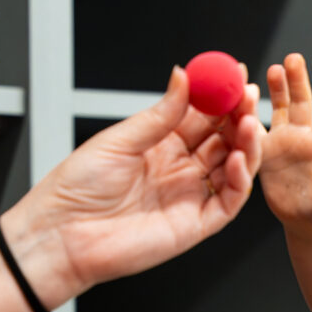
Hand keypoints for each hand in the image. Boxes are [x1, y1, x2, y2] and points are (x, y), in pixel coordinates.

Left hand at [8, 64, 263, 294]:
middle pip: (225, 140)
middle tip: (249, 96)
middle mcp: (180, 170)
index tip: (235, 76)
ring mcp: (190, 196)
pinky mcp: (196, 225)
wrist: (61, 235)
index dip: (222, 97)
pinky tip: (237, 159)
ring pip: (233, 168)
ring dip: (247, 145)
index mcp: (161, 145)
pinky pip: (228, 202)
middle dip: (241, 117)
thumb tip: (183, 77)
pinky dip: (239, 181)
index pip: (204, 117)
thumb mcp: (119, 139)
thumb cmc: (77, 189)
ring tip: (249, 123)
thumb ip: (159, 114)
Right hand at [261, 53, 311, 227]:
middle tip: (294, 58)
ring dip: (277, 88)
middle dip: (298, 81)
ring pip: (280, 108)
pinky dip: (248, 114)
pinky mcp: (265, 150)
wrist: (304, 215)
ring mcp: (284, 141)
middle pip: (302, 104)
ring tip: (274, 69)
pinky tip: (242, 96)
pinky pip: (254, 128)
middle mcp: (304, 137)